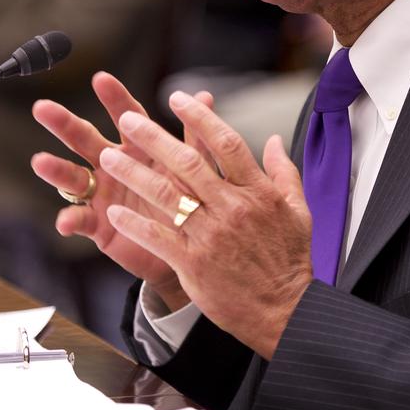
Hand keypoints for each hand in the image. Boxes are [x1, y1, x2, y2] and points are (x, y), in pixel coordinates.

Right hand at [31, 73, 213, 310]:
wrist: (187, 249)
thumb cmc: (186, 205)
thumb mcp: (191, 173)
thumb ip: (196, 139)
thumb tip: (205, 96)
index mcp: (138, 148)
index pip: (125, 117)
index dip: (115, 99)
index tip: (101, 78)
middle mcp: (112, 166)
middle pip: (84, 140)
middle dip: (64, 124)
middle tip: (42, 108)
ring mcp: (101, 194)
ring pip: (72, 178)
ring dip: (56, 170)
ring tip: (40, 162)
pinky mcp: (98, 224)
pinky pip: (80, 220)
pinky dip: (70, 220)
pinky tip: (64, 222)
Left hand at [99, 91, 312, 357]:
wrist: (286, 310)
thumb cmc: (290, 262)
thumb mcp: (299, 211)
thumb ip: (284, 172)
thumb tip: (274, 140)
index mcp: (258, 191)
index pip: (225, 143)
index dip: (199, 117)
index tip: (177, 99)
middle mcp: (233, 208)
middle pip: (188, 162)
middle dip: (154, 137)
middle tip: (128, 119)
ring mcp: (212, 235)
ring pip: (167, 195)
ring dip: (134, 173)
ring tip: (109, 157)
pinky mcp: (195, 263)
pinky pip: (158, 237)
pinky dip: (135, 223)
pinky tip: (112, 212)